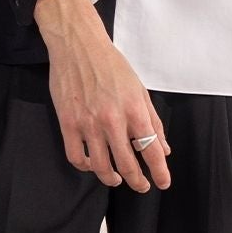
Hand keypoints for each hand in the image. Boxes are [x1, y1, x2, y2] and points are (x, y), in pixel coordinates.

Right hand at [43, 30, 172, 191]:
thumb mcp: (139, 90)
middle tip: (141, 186)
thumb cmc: (111, 65)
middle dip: (137, 181)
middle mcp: (112, 120)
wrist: (79, 46)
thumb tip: (163, 149)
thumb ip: (152, 121)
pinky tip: (91, 164)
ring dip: (111, 178)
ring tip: (116, 178)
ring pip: (100, 166)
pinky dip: (85, 166)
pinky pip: (76, 157)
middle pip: (127, 164)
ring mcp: (88, 123)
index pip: (151, 150)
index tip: (163, 183)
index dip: (160, 172)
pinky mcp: (68, 123)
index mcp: (134, 110)